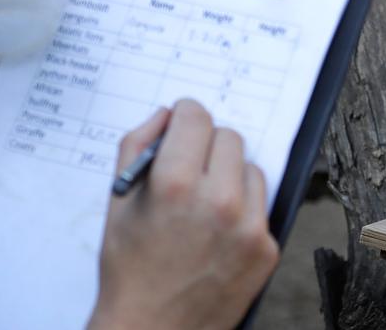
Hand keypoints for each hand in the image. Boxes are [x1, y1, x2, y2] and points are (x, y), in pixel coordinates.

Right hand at [90, 101, 279, 329]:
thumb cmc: (129, 270)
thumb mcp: (118, 202)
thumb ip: (137, 146)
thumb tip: (166, 115)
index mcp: (175, 184)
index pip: (196, 116)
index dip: (184, 118)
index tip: (182, 126)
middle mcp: (218, 201)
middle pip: (228, 136)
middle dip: (207, 146)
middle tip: (190, 170)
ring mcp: (248, 226)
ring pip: (250, 167)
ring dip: (230, 176)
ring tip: (204, 206)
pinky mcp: (267, 248)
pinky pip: (262, 204)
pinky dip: (243, 209)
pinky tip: (218, 232)